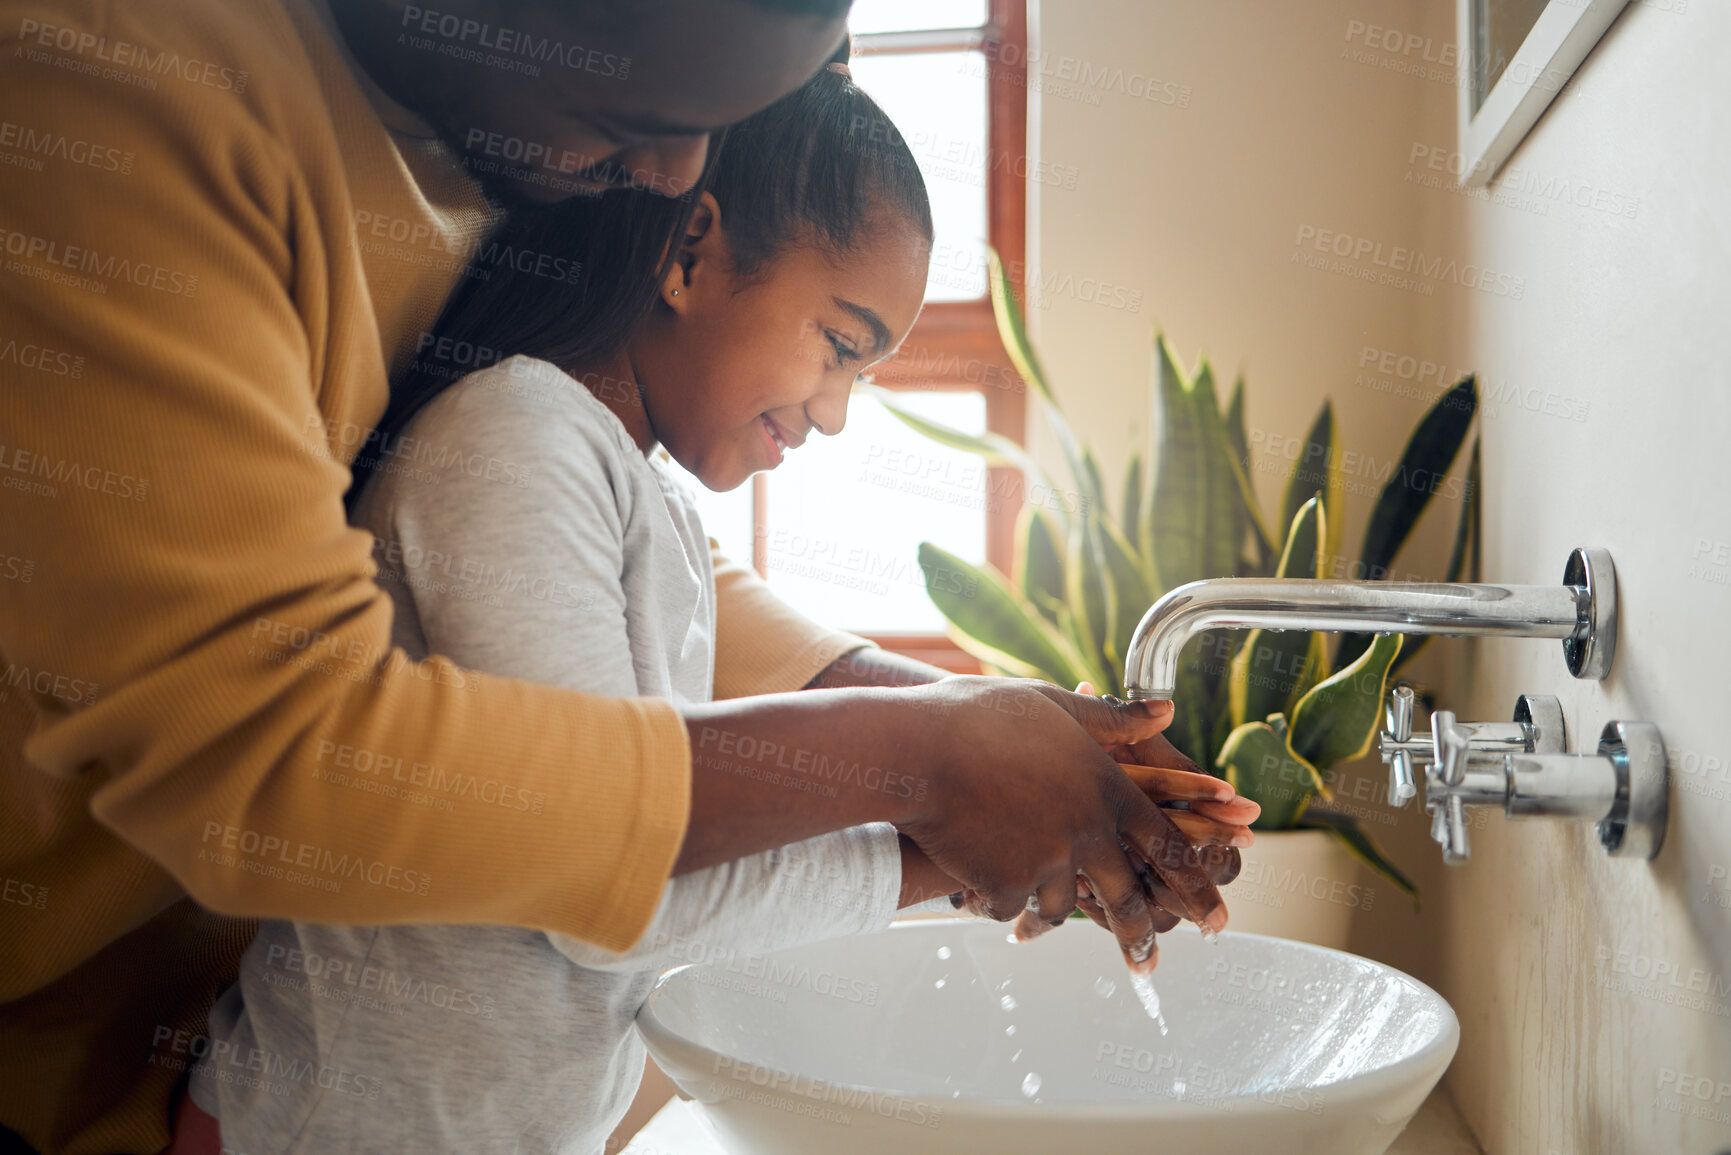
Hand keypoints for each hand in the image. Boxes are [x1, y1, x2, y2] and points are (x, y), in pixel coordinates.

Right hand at [896, 676, 1225, 972]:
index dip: (1196, 883)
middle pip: (1128, 898)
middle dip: (1140, 937)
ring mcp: (1048, 859)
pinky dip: (996, 901)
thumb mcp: (1053, 705)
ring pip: (1061, 906)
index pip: (1169, 844)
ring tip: (1027, 926)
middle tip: (1150, 964)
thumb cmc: (978, 717)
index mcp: (1107, 785)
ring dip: (1043, 913)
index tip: (1213, 916)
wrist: (917, 749)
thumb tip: (1166, 710)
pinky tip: (976, 892)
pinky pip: (1010, 905)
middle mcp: (1087, 828)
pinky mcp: (1008, 882)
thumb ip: (1112, 718)